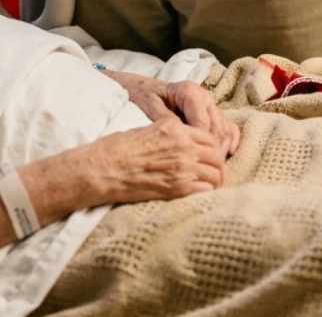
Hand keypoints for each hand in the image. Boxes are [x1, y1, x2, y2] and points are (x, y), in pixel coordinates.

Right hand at [92, 116, 225, 203]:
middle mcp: (182, 146)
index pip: (208, 137)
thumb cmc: (119, 147)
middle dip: (217, 164)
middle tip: (212, 172)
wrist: (104, 168)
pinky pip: (205, 191)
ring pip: (215, 174)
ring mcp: (182, 168)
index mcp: (174, 129)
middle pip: (216, 156)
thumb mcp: (147, 128)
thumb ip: (170, 133)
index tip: (209, 155)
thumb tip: (182, 140)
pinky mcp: (177, 189)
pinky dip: (205, 192)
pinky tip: (197, 193)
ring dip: (214, 180)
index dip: (212, 147)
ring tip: (207, 184)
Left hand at [105, 72, 240, 156]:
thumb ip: (166, 120)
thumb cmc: (146, 96)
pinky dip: (230, 142)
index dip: (201, 146)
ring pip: (225, 130)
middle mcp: (204, 97)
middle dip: (213, 152)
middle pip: (217, 129)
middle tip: (205, 172)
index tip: (194, 164)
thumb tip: (182, 137)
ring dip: (221, 150)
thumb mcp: (150, 105)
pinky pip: (229, 128)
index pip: (202, 124)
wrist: (147, 87)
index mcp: (189, 92)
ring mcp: (211, 105)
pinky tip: (227, 155)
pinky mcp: (214, 113)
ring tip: (212, 169)